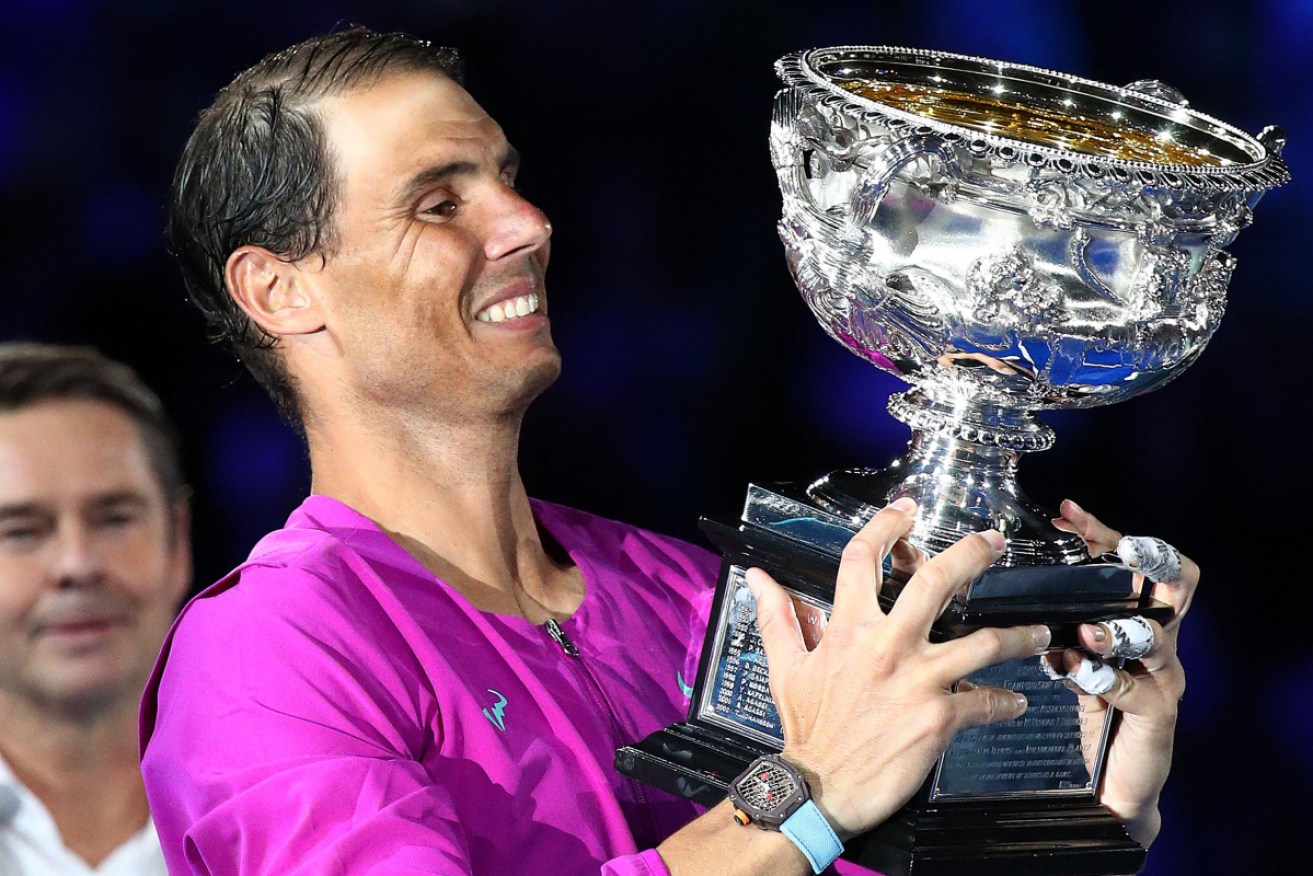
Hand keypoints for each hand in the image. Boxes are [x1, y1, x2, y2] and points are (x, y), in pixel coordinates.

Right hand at [746, 498, 1050, 838]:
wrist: (819, 789)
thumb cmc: (805, 728)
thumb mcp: (785, 668)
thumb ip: (778, 618)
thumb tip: (758, 578)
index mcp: (848, 628)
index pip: (864, 560)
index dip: (886, 527)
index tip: (907, 510)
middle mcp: (887, 646)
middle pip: (937, 582)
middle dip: (972, 555)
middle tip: (995, 542)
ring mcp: (918, 681)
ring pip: (983, 643)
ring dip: (1018, 635)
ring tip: (1038, 632)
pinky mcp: (939, 719)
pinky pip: (985, 703)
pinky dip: (1004, 702)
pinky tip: (1014, 701)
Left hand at [1051, 499, 1197, 847]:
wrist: (1109, 788)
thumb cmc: (1087, 711)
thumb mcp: (1068, 656)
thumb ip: (1053, 621)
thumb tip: (1001, 580)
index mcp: (1133, 620)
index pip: (1136, 561)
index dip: (1105, 534)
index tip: (1067, 514)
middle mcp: (1157, 641)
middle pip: (1169, 583)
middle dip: (1143, 559)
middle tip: (1114, 549)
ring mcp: (1163, 676)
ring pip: (1156, 635)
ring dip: (1118, 627)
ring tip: (1086, 629)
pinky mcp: (1156, 714)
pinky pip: (1135, 689)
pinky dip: (1102, 678)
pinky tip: (1072, 672)